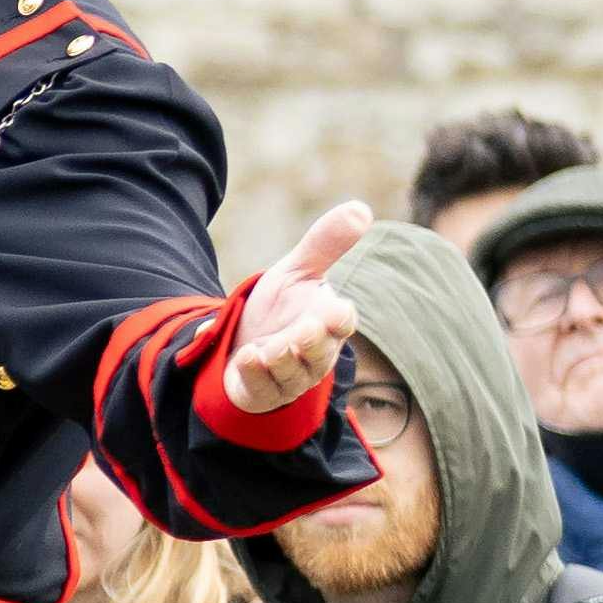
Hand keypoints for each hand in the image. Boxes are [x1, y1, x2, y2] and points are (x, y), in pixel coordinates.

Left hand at [213, 201, 384, 416]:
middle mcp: (314, 355)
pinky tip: (246, 357)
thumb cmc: (281, 307)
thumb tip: (361, 209)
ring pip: (293, 374)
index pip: (342, 323)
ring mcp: (289, 378)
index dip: (339, 318)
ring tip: (271, 347)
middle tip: (305, 328)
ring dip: (282, 360)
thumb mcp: (297, 271)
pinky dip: (255, 375)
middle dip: (313, 343)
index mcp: (328, 324)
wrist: (241, 339)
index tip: (337, 309)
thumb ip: (325, 243)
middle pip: (320, 353)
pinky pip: (262, 390)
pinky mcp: (261, 393)